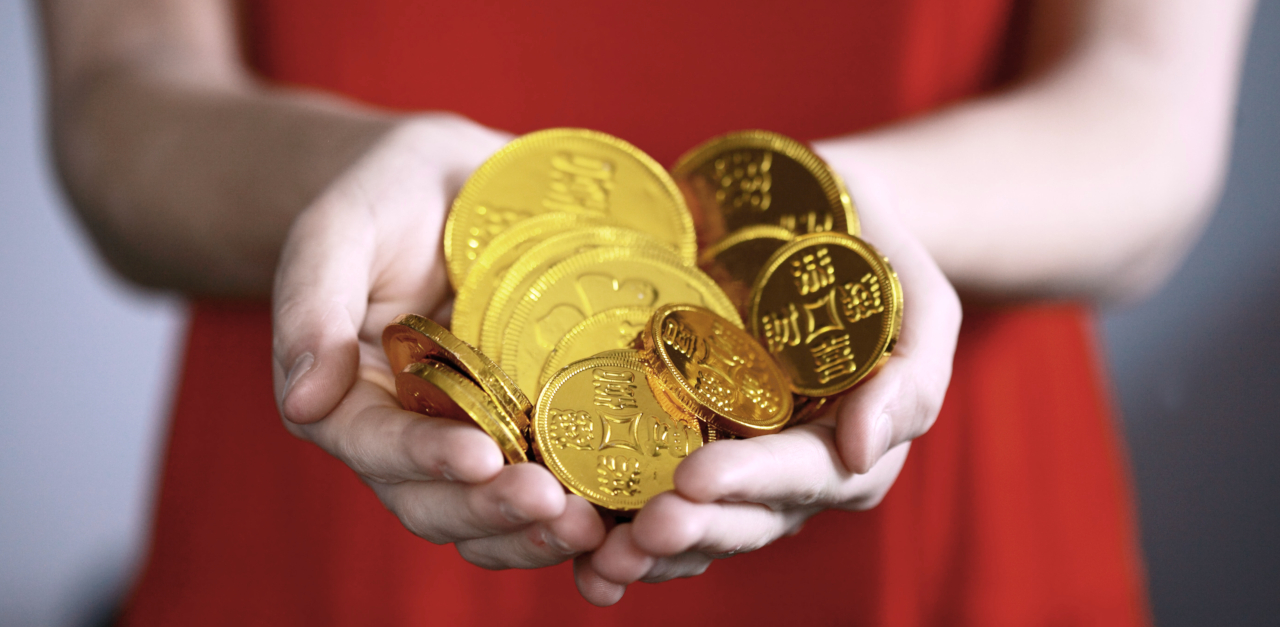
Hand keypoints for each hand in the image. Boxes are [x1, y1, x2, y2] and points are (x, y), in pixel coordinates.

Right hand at [271, 115, 605, 568]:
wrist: (455, 184)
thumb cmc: (387, 197)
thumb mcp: (340, 230)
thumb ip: (312, 305)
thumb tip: (305, 402)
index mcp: (349, 396)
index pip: (375, 445)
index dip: (424, 459)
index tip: (479, 457)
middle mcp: (406, 434)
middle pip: (434, 502)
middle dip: (492, 512)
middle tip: (554, 506)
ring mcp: (469, 440)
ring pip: (487, 516)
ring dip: (535, 534)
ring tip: (592, 528)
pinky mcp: (525, 433)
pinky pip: (542, 490)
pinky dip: (574, 514)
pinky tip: (618, 517)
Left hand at [574, 158, 961, 604]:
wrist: (822, 220)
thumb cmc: (876, 254)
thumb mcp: (920, 302)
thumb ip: (912, 378)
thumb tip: (863, 449)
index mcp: (849, 446)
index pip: (803, 476)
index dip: (750, 481)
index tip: (694, 478)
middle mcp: (791, 472)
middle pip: (745, 518)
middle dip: (694, 531)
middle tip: (639, 531)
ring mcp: (737, 463)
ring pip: (700, 525)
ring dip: (652, 551)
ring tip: (601, 560)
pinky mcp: (688, 441)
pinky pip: (657, 498)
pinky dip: (621, 531)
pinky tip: (581, 550)